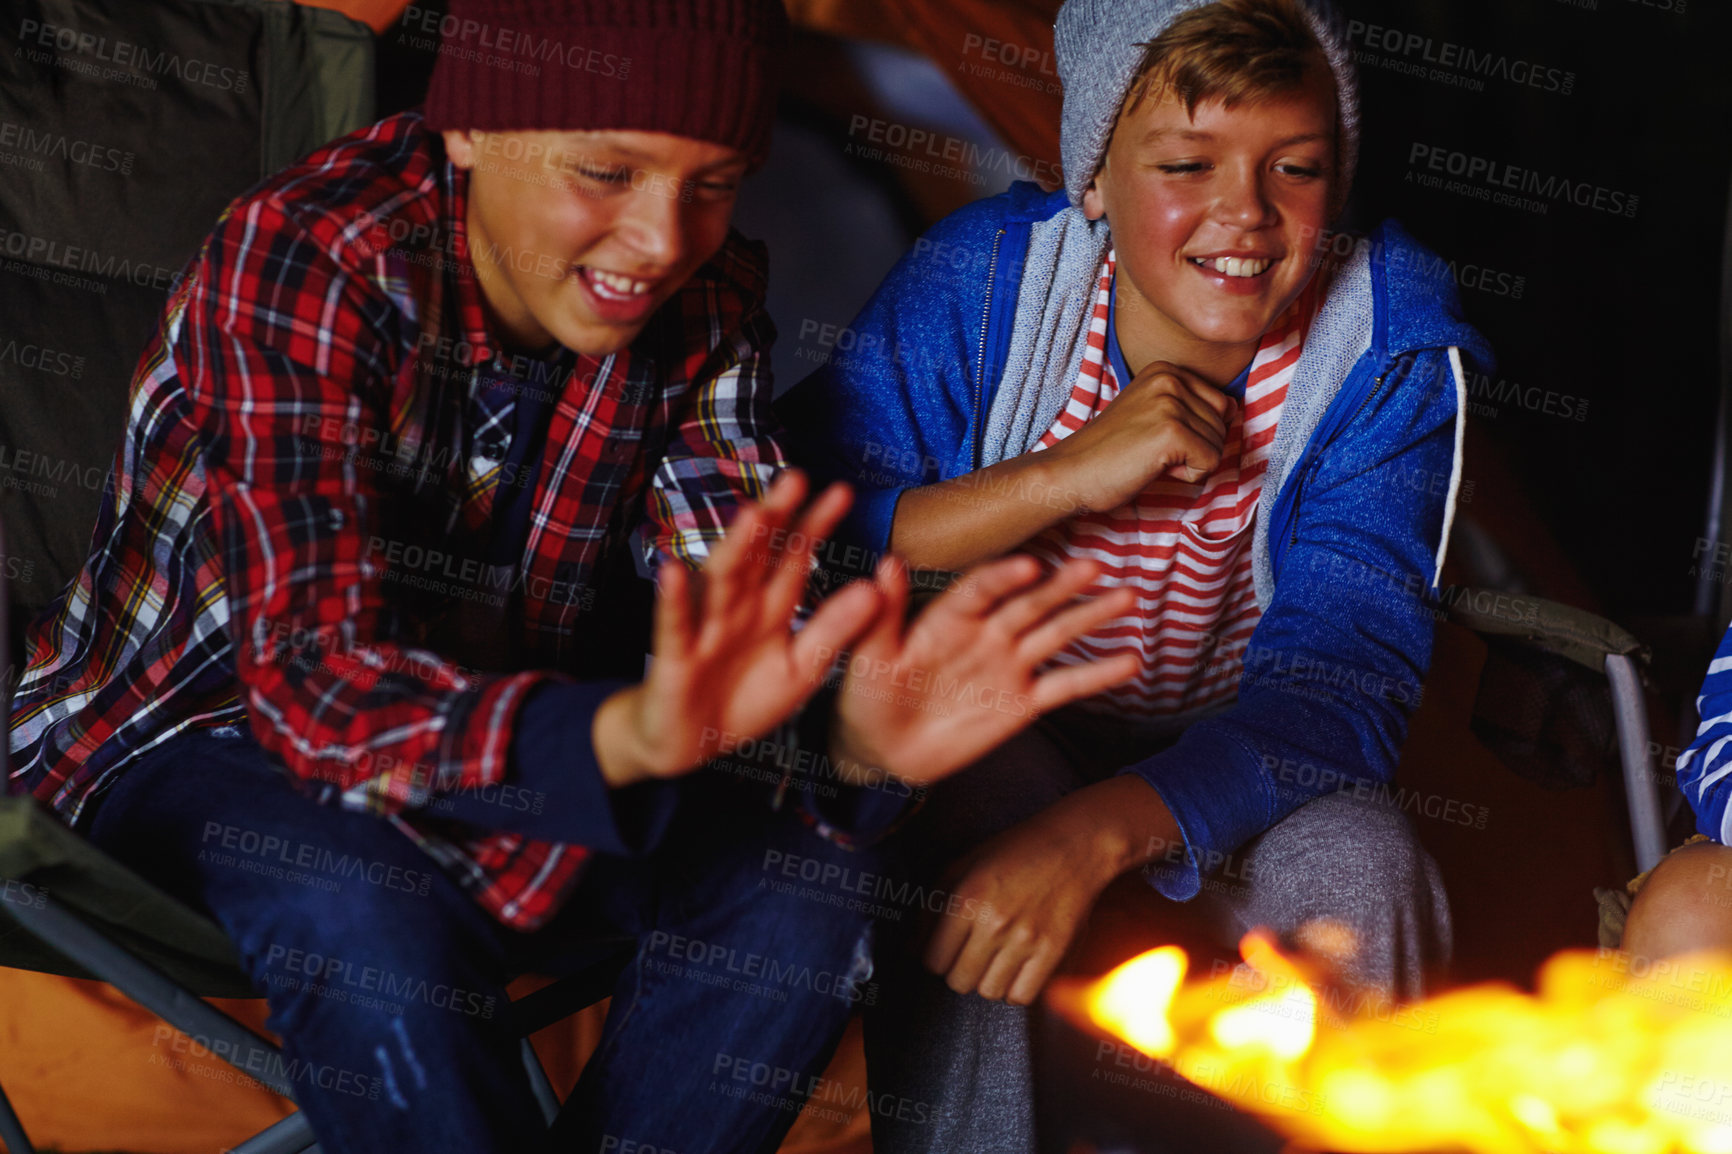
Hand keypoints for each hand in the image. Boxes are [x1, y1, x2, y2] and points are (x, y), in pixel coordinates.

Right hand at [593, 470, 880, 786]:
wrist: (694, 743)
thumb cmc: (747, 699)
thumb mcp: (802, 668)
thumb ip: (834, 630)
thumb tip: (874, 590)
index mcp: (771, 607)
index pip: (795, 557)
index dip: (816, 525)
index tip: (843, 492)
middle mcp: (738, 606)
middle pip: (759, 555)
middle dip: (776, 518)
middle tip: (796, 479)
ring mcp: (705, 626)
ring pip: (721, 580)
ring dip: (735, 548)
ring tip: (753, 515)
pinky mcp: (675, 656)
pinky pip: (674, 624)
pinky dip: (672, 600)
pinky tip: (672, 570)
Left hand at [827, 554, 1138, 788]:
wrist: (883, 748)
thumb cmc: (869, 694)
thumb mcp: (870, 654)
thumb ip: (886, 612)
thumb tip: (887, 563)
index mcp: (949, 618)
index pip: (982, 590)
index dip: (1005, 577)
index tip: (1030, 566)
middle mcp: (987, 634)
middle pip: (1029, 604)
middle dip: (1061, 586)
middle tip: (1094, 566)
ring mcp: (1009, 665)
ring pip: (1056, 634)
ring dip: (1090, 615)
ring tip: (1127, 596)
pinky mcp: (1023, 702)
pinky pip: (1065, 685)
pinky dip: (1097, 674)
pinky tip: (1130, 661)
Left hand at [924, 777, 1176, 1003]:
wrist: (1074, 844)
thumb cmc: (1013, 852)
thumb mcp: (962, 866)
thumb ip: (930, 908)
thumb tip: (910, 952)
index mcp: (966, 898)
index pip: (932, 960)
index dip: (936, 957)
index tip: (946, 949)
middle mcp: (994, 922)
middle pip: (958, 981)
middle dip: (959, 970)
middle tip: (971, 952)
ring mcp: (1026, 939)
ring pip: (989, 992)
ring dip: (988, 979)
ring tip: (996, 956)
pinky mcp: (1054, 951)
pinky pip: (1022, 996)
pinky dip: (1016, 988)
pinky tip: (1017, 966)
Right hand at [1044, 361, 1234, 512]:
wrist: (1071, 472)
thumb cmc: (1110, 451)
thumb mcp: (1150, 412)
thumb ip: (1188, 405)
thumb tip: (1235, 409)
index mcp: (1166, 370)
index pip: (1221, 404)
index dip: (1195, 432)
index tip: (1156, 437)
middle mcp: (1170, 379)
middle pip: (1222, 425)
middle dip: (1194, 448)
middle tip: (1151, 451)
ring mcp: (1171, 403)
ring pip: (1219, 445)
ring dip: (1189, 462)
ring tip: (1150, 458)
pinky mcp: (1172, 432)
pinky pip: (1210, 463)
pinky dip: (1187, 476)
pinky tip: (1154, 468)